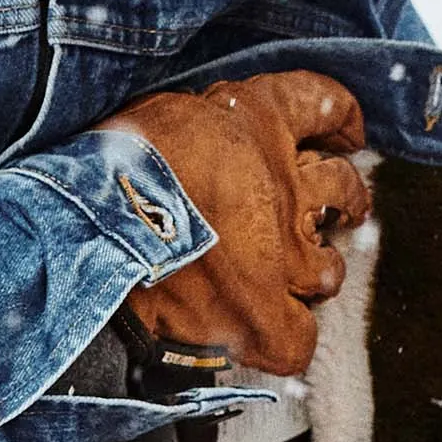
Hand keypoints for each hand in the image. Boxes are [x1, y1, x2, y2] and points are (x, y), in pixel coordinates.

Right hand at [109, 71, 369, 377]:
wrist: (94, 228)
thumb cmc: (111, 163)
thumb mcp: (156, 113)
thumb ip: (196, 125)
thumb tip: (199, 135)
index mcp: (256, 121)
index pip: (324, 103)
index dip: (342, 116)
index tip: (347, 129)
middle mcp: (283, 185)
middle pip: (342, 184)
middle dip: (347, 195)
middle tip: (342, 203)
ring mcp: (281, 255)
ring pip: (330, 267)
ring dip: (317, 270)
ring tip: (302, 273)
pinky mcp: (263, 315)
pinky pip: (299, 338)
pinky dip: (287, 337)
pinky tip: (272, 331)